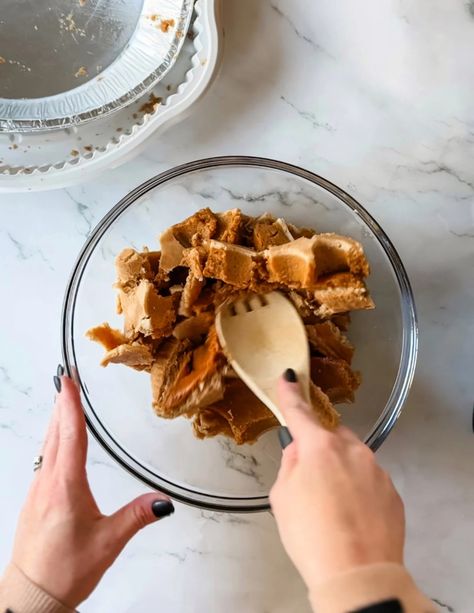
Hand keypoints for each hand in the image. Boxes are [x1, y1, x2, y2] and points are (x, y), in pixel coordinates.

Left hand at [11, 371, 173, 609]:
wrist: (31, 596)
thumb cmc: (64, 571)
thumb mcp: (108, 542)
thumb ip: (137, 516)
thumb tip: (164, 501)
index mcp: (65, 487)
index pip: (70, 435)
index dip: (70, 405)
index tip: (68, 380)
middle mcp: (47, 483)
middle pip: (54, 432)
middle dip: (60, 402)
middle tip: (65, 376)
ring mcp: (36, 490)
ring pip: (46, 444)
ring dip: (55, 418)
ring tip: (61, 398)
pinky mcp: (34, 499)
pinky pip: (42, 457)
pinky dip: (51, 437)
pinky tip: (55, 438)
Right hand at [270, 372, 404, 592]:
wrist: (358, 575)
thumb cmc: (311, 535)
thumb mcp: (282, 498)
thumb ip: (290, 466)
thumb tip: (300, 453)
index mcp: (320, 447)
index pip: (300, 412)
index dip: (291, 394)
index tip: (289, 376)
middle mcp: (352, 450)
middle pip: (330, 438)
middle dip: (320, 450)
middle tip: (310, 482)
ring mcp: (376, 470)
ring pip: (352, 459)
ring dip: (341, 471)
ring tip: (334, 508)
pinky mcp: (392, 491)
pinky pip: (370, 480)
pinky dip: (359, 490)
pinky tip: (353, 517)